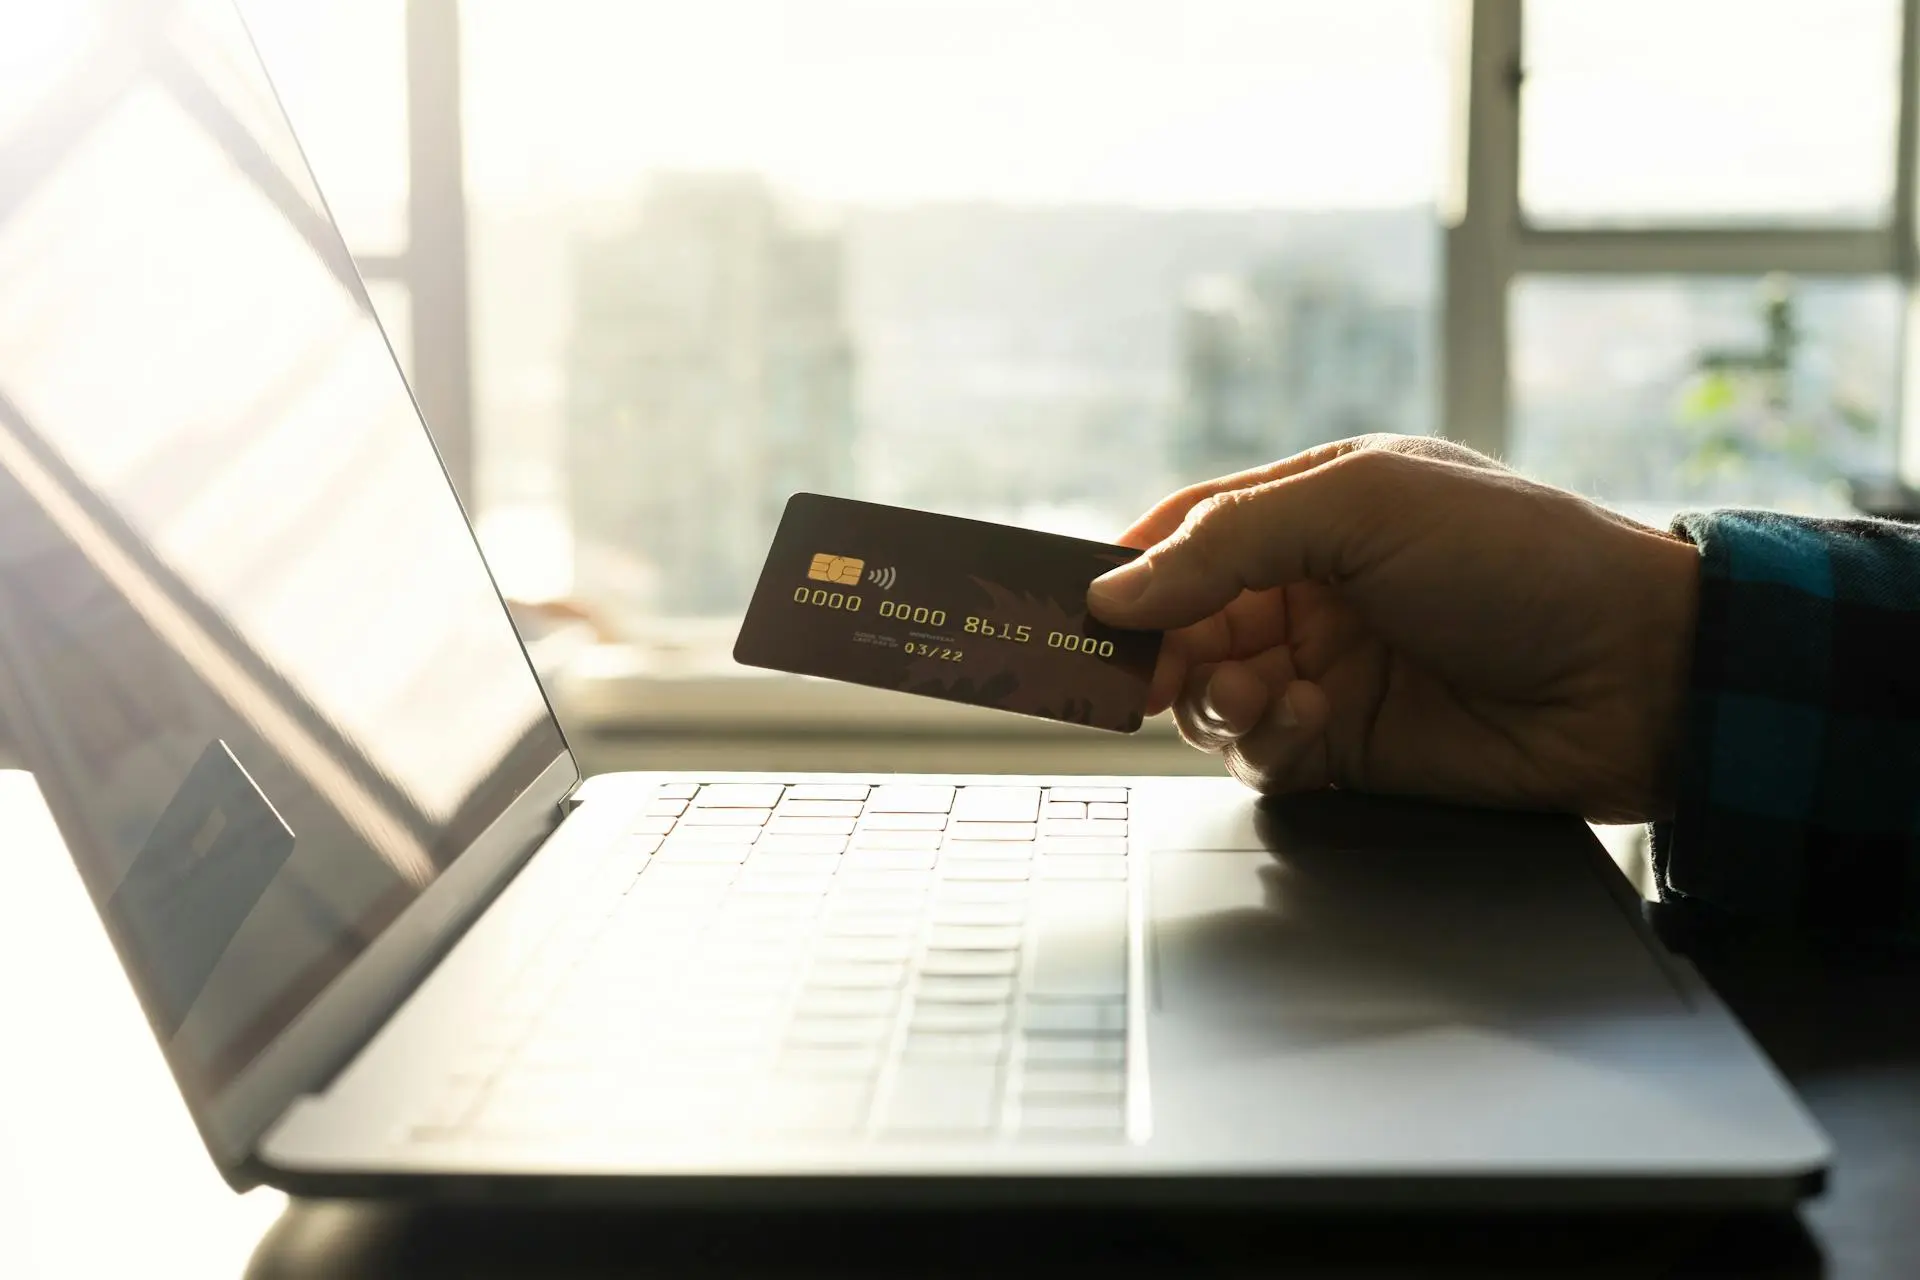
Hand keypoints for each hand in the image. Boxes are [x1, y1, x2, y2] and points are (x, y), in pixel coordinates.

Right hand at [1087, 435, 1699, 822]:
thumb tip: (1114, 590)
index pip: (1185, 533)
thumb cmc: (1517, 557)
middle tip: (1139, 671)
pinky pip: (1256, 753)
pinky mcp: (1345, 746)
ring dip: (1213, 696)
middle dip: (1155, 647)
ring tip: (1266, 690)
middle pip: (1179, 623)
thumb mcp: (1362, 506)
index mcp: (1312, 509)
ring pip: (1204, 695)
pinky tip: (1308, 720)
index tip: (1073, 603)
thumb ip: (1227, 543)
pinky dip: (1264, 741)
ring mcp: (1323, 669)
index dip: (1126, 566)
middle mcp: (1309, 590)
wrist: (1638, 674)